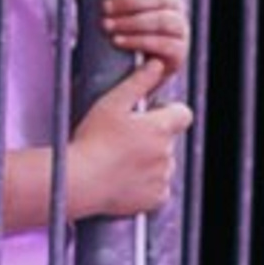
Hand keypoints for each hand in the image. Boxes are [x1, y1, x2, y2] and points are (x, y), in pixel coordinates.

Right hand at [66, 63, 193, 219]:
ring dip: (150, 160)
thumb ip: (138, 82)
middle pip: (170, 139)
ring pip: (164, 164)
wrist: (79, 181)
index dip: (168, 111)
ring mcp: (162, 178)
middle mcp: (167, 154)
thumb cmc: (92, 140)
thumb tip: (157, 64)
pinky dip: (147, 183)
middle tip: (124, 137)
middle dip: (154, 136)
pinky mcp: (156, 200)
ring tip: (120, 160)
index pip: (184, 113)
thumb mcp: (112, 103)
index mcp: (160, 128)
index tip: (147, 115)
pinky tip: (124, 178)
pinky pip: (158, 188)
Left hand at [98, 0, 189, 77]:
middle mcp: (176, 9)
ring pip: (163, 20)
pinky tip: (119, 41)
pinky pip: (164, 44)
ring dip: (133, 22)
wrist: (125, 71)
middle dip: (131, 1)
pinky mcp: (178, 54)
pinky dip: (139, 41)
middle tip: (105, 7)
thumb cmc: (117, 31)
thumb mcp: (113, 7)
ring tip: (108, 26)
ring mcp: (180, 32)